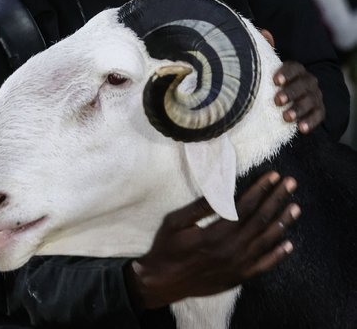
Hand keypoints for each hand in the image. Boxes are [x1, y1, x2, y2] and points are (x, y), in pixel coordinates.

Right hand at [125, 172, 299, 308]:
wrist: (162, 283)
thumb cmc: (167, 248)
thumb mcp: (176, 221)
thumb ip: (200, 207)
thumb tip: (222, 190)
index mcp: (216, 233)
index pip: (245, 206)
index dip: (261, 189)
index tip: (273, 175)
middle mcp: (231, 249)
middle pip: (260, 220)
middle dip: (277, 199)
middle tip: (291, 183)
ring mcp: (237, 265)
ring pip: (266, 241)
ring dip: (282, 223)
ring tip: (296, 207)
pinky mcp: (239, 277)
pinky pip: (263, 266)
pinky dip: (278, 256)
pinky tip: (289, 244)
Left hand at [273, 61, 324, 133]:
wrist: (288, 102)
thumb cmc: (274, 86)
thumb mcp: (269, 73)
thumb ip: (266, 58)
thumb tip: (265, 37)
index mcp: (297, 71)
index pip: (294, 68)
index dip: (286, 73)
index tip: (275, 81)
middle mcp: (308, 81)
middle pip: (303, 84)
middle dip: (290, 93)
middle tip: (277, 101)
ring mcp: (315, 96)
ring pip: (310, 100)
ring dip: (298, 109)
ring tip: (286, 117)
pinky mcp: (319, 110)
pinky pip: (318, 116)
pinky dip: (310, 122)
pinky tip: (301, 128)